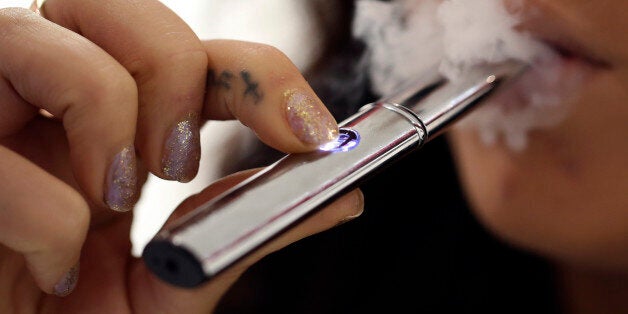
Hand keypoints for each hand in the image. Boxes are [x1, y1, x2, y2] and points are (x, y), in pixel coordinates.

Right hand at [0, 0, 362, 311]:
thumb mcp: (178, 283)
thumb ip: (248, 228)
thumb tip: (343, 195)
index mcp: (111, 129)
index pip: (192, 56)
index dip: (259, 74)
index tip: (311, 132)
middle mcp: (49, 110)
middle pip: (111, 6)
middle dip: (174, 68)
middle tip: (183, 156)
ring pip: (41, 38)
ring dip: (104, 112)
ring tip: (116, 198)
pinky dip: (47, 218)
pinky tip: (54, 267)